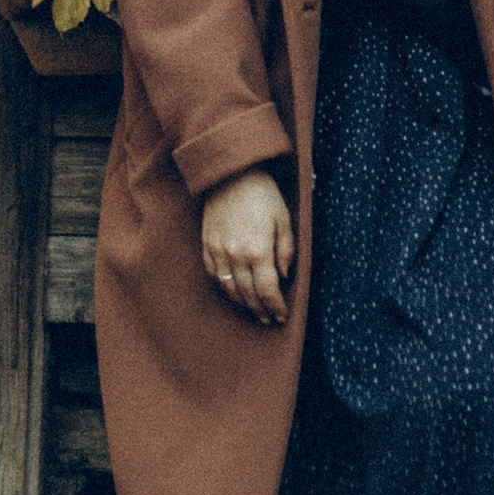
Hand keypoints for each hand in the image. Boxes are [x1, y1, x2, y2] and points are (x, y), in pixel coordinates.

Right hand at [200, 170, 294, 325]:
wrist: (231, 174)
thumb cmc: (262, 194)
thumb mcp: (283, 219)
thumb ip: (286, 250)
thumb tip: (284, 276)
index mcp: (258, 250)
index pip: (268, 290)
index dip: (276, 307)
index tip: (282, 316)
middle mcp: (236, 255)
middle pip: (248, 294)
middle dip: (260, 310)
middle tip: (269, 320)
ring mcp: (218, 251)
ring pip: (229, 288)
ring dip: (242, 303)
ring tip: (253, 311)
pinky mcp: (207, 244)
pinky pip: (214, 274)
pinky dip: (224, 287)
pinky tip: (232, 291)